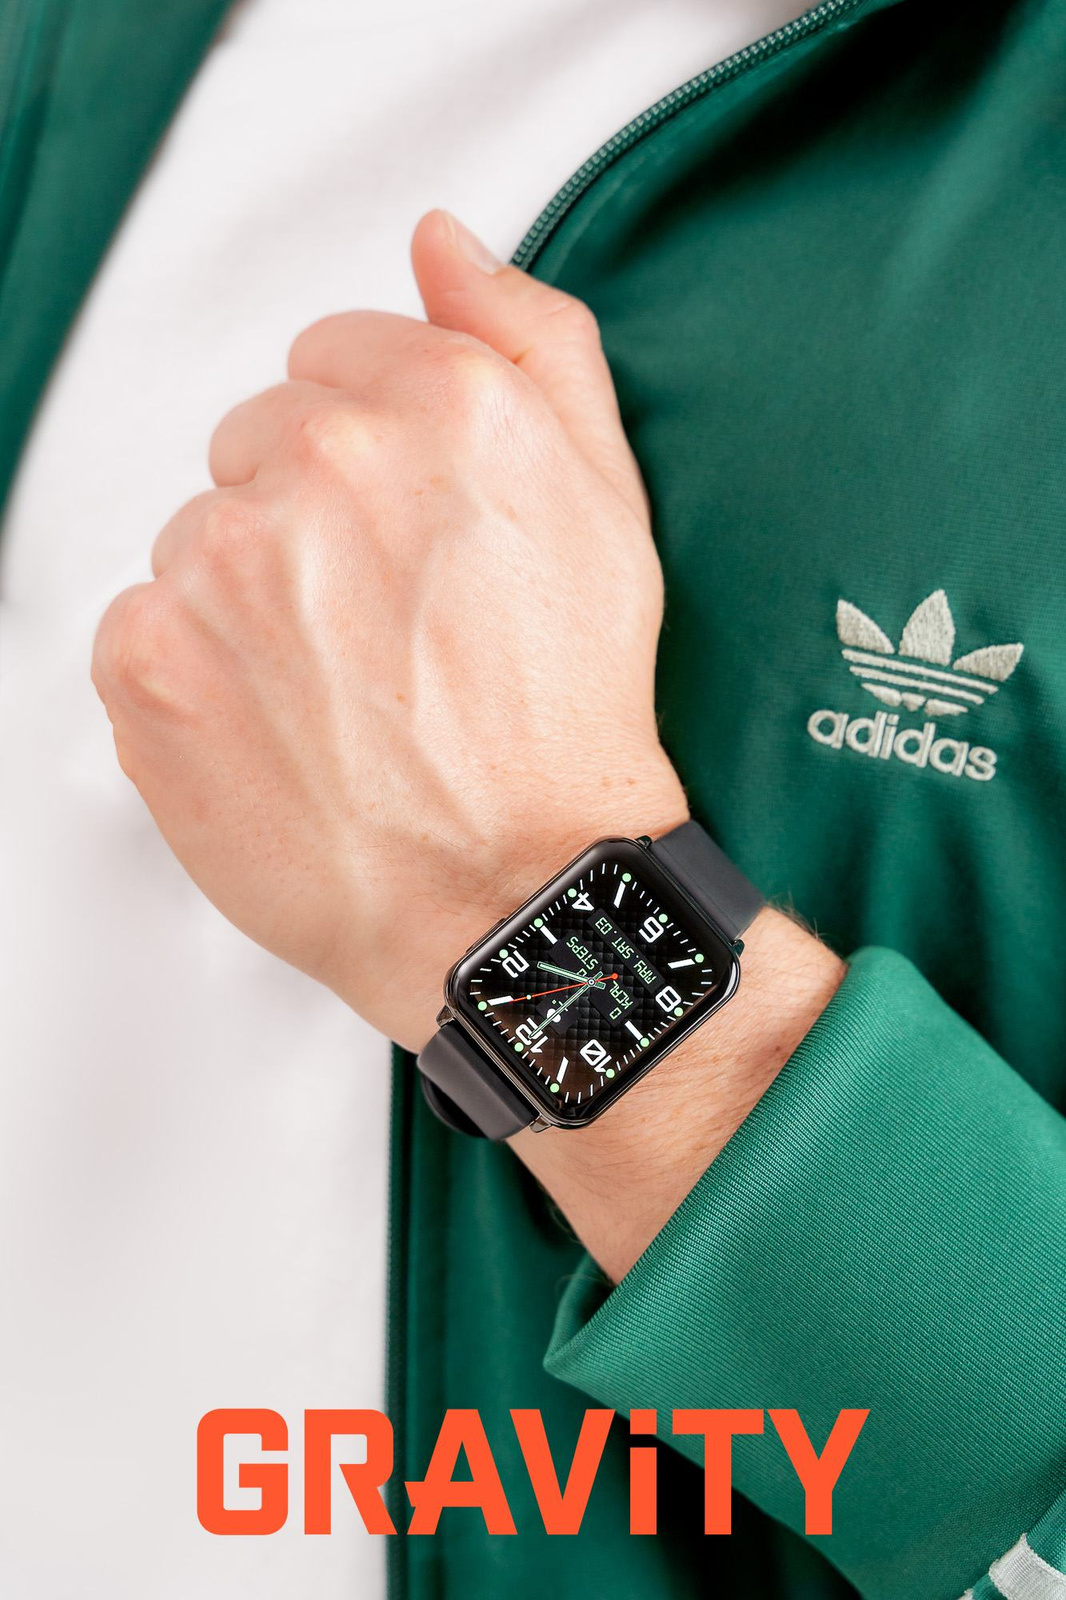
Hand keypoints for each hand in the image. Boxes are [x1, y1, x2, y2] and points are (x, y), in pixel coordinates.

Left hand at [92, 211, 687, 1051]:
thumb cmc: (567, 719)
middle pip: (258, 442)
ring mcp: (224, 559)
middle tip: (381, 626)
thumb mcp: (606, 505)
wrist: (511, 893)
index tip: (404, 536)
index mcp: (442, 405)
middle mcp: (326, 461)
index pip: (333, 357)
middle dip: (308, 516)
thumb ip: (532, 342)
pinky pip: (145, 620)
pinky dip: (197, 670)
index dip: (374, 454)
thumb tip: (443, 244)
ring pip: (201, 535)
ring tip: (336, 690)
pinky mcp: (148, 654)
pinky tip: (279, 726)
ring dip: (250, 596)